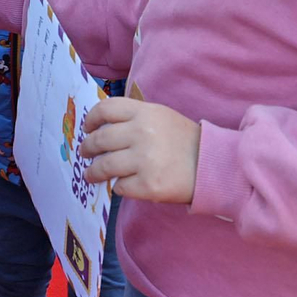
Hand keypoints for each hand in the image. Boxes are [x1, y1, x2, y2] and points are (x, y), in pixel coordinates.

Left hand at [79, 97, 200, 203]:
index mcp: (144, 113)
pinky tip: (123, 185)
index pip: (106, 109)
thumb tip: (100, 128)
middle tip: (85, 153)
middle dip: (87, 148)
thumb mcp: (161, 117)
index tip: (87, 129)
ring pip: (103, 166)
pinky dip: (118, 187)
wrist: (212, 166)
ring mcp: (144, 159)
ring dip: (93, 172)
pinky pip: (119, 186)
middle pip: (100, 140)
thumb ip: (134, 118)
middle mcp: (142, 133)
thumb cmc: (184, 141)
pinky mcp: (147, 185)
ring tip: (92, 175)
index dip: (91, 119)